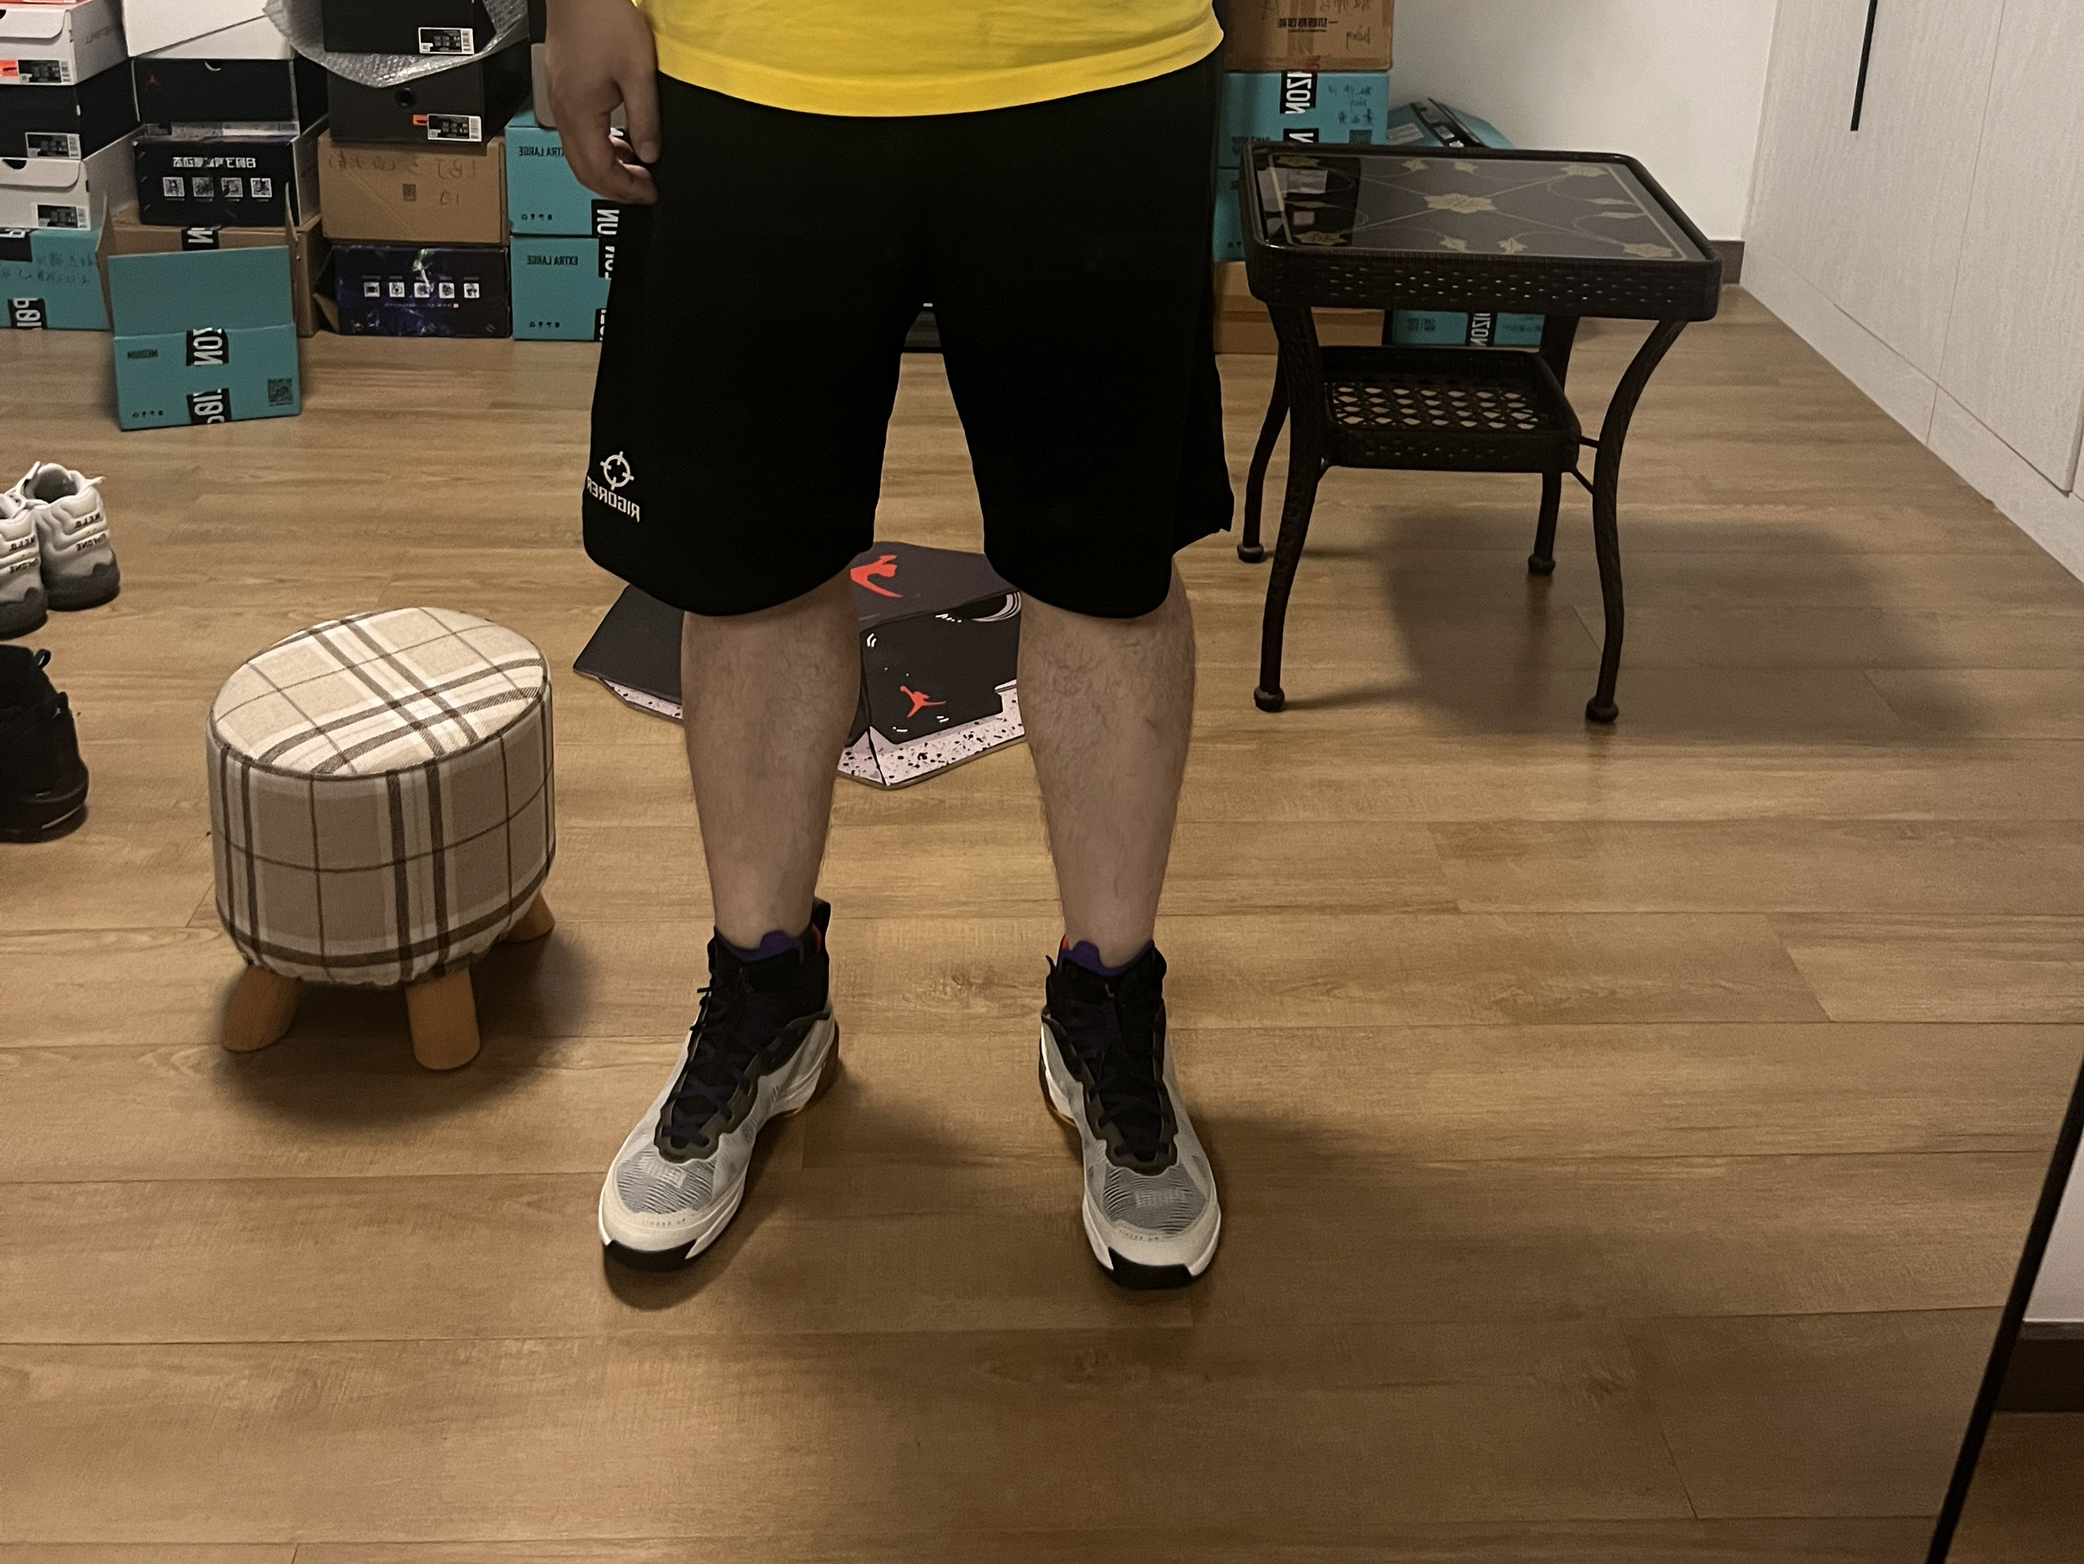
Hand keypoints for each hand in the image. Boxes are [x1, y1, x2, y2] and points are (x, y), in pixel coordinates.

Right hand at [546, 0, 661, 204]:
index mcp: (580, 114)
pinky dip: (599, 147)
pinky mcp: (563, 90)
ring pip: (579, 154)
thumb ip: (646, 119)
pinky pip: (577, 133)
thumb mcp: (638, 73)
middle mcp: (563, 112)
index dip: (626, 190)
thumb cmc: (603, 19)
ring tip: (636, 167)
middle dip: (615, 186)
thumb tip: (650, 153)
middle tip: (643, 189)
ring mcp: (560, 101)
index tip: (648, 194)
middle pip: (583, 170)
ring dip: (607, 167)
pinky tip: (619, 140)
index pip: (599, 171)